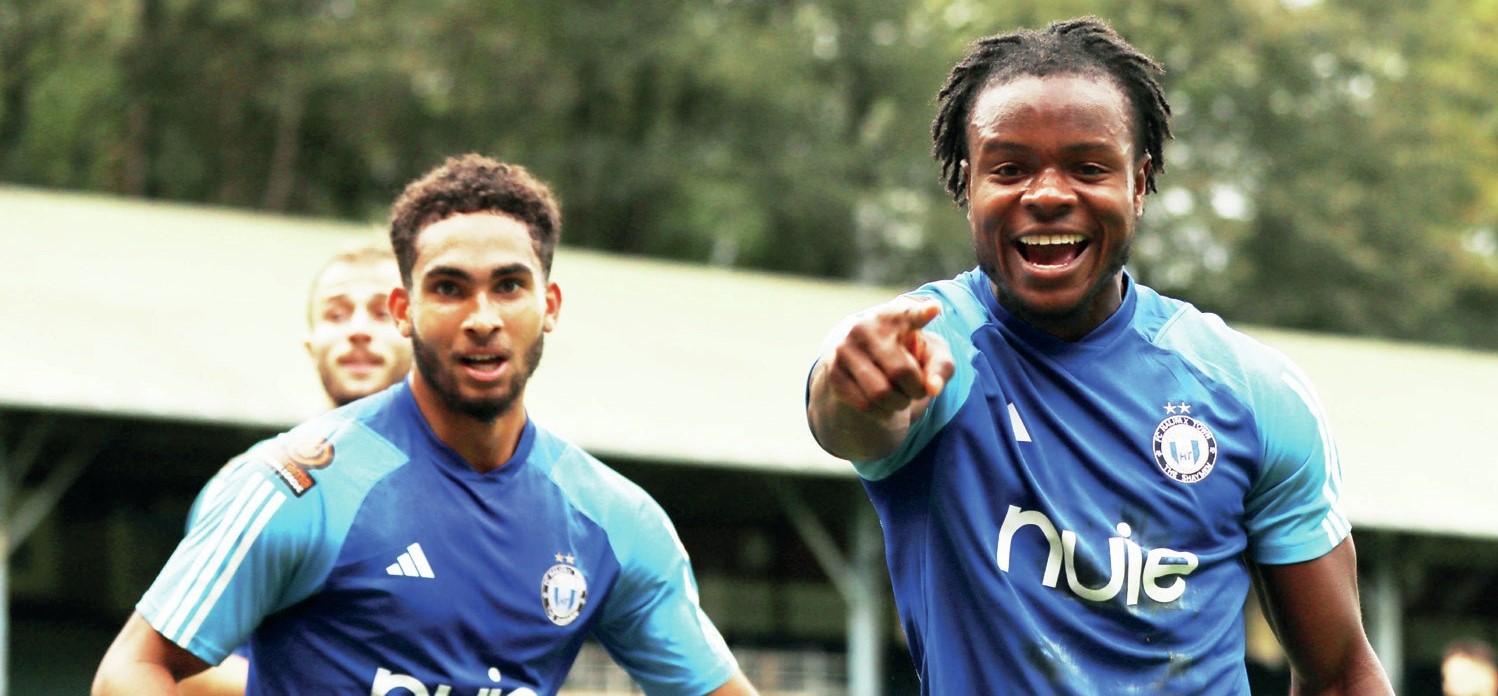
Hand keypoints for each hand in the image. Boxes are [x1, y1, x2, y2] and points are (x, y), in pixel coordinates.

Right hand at [822, 298, 955, 415]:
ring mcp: (844, 349)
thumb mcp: (931, 355)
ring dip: (899, 403)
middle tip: (918, 390)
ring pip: (881, 393)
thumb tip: (933, 389)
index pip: (907, 314)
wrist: (866, 361)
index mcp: (892, 316)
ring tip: (901, 397)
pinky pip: (865, 404)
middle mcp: (864, 327)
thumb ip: (941, 368)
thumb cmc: (908, 355)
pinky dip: (882, 411)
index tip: (934, 309)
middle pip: (901, 372)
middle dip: (916, 389)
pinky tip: (885, 404)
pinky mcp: (834, 373)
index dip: (920, 313)